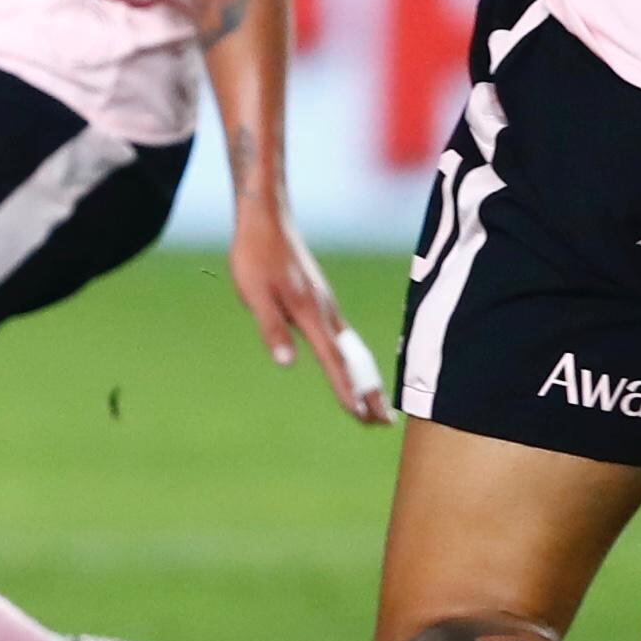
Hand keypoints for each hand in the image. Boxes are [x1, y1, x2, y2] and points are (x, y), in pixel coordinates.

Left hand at [229, 191, 389, 426]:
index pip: (333, 360)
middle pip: (353, 360)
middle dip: (369, 392)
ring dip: (365, 377)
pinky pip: (345, 336)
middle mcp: (325, 311)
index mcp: (309, 313)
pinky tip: (354, 366)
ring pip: (352, 349)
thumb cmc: (255, 254)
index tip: (362, 415)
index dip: (346, 389)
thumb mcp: (255, 294)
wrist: (267, 216)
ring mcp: (327, 303)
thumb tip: (287, 362)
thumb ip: (272, 328)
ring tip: (378, 403)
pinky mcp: (322, 298)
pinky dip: (355, 359)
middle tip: (385, 423)